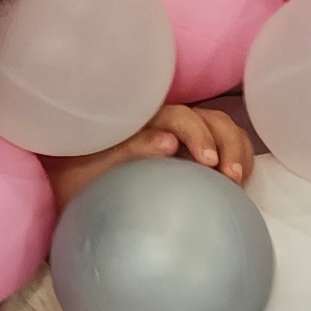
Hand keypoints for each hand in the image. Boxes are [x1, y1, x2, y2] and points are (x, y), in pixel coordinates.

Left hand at [49, 101, 254, 202]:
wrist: (73, 194)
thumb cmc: (79, 179)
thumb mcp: (94, 170)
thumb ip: (130, 151)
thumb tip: (168, 141)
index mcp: (142, 120)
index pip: (180, 116)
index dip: (198, 134)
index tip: (208, 162)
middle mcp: (165, 124)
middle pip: (210, 119)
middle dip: (226, 143)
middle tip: (229, 176)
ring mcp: (183, 139)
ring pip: (222, 129)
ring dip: (236, 151)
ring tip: (236, 180)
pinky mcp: (192, 157)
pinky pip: (224, 148)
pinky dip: (237, 159)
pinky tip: (236, 183)